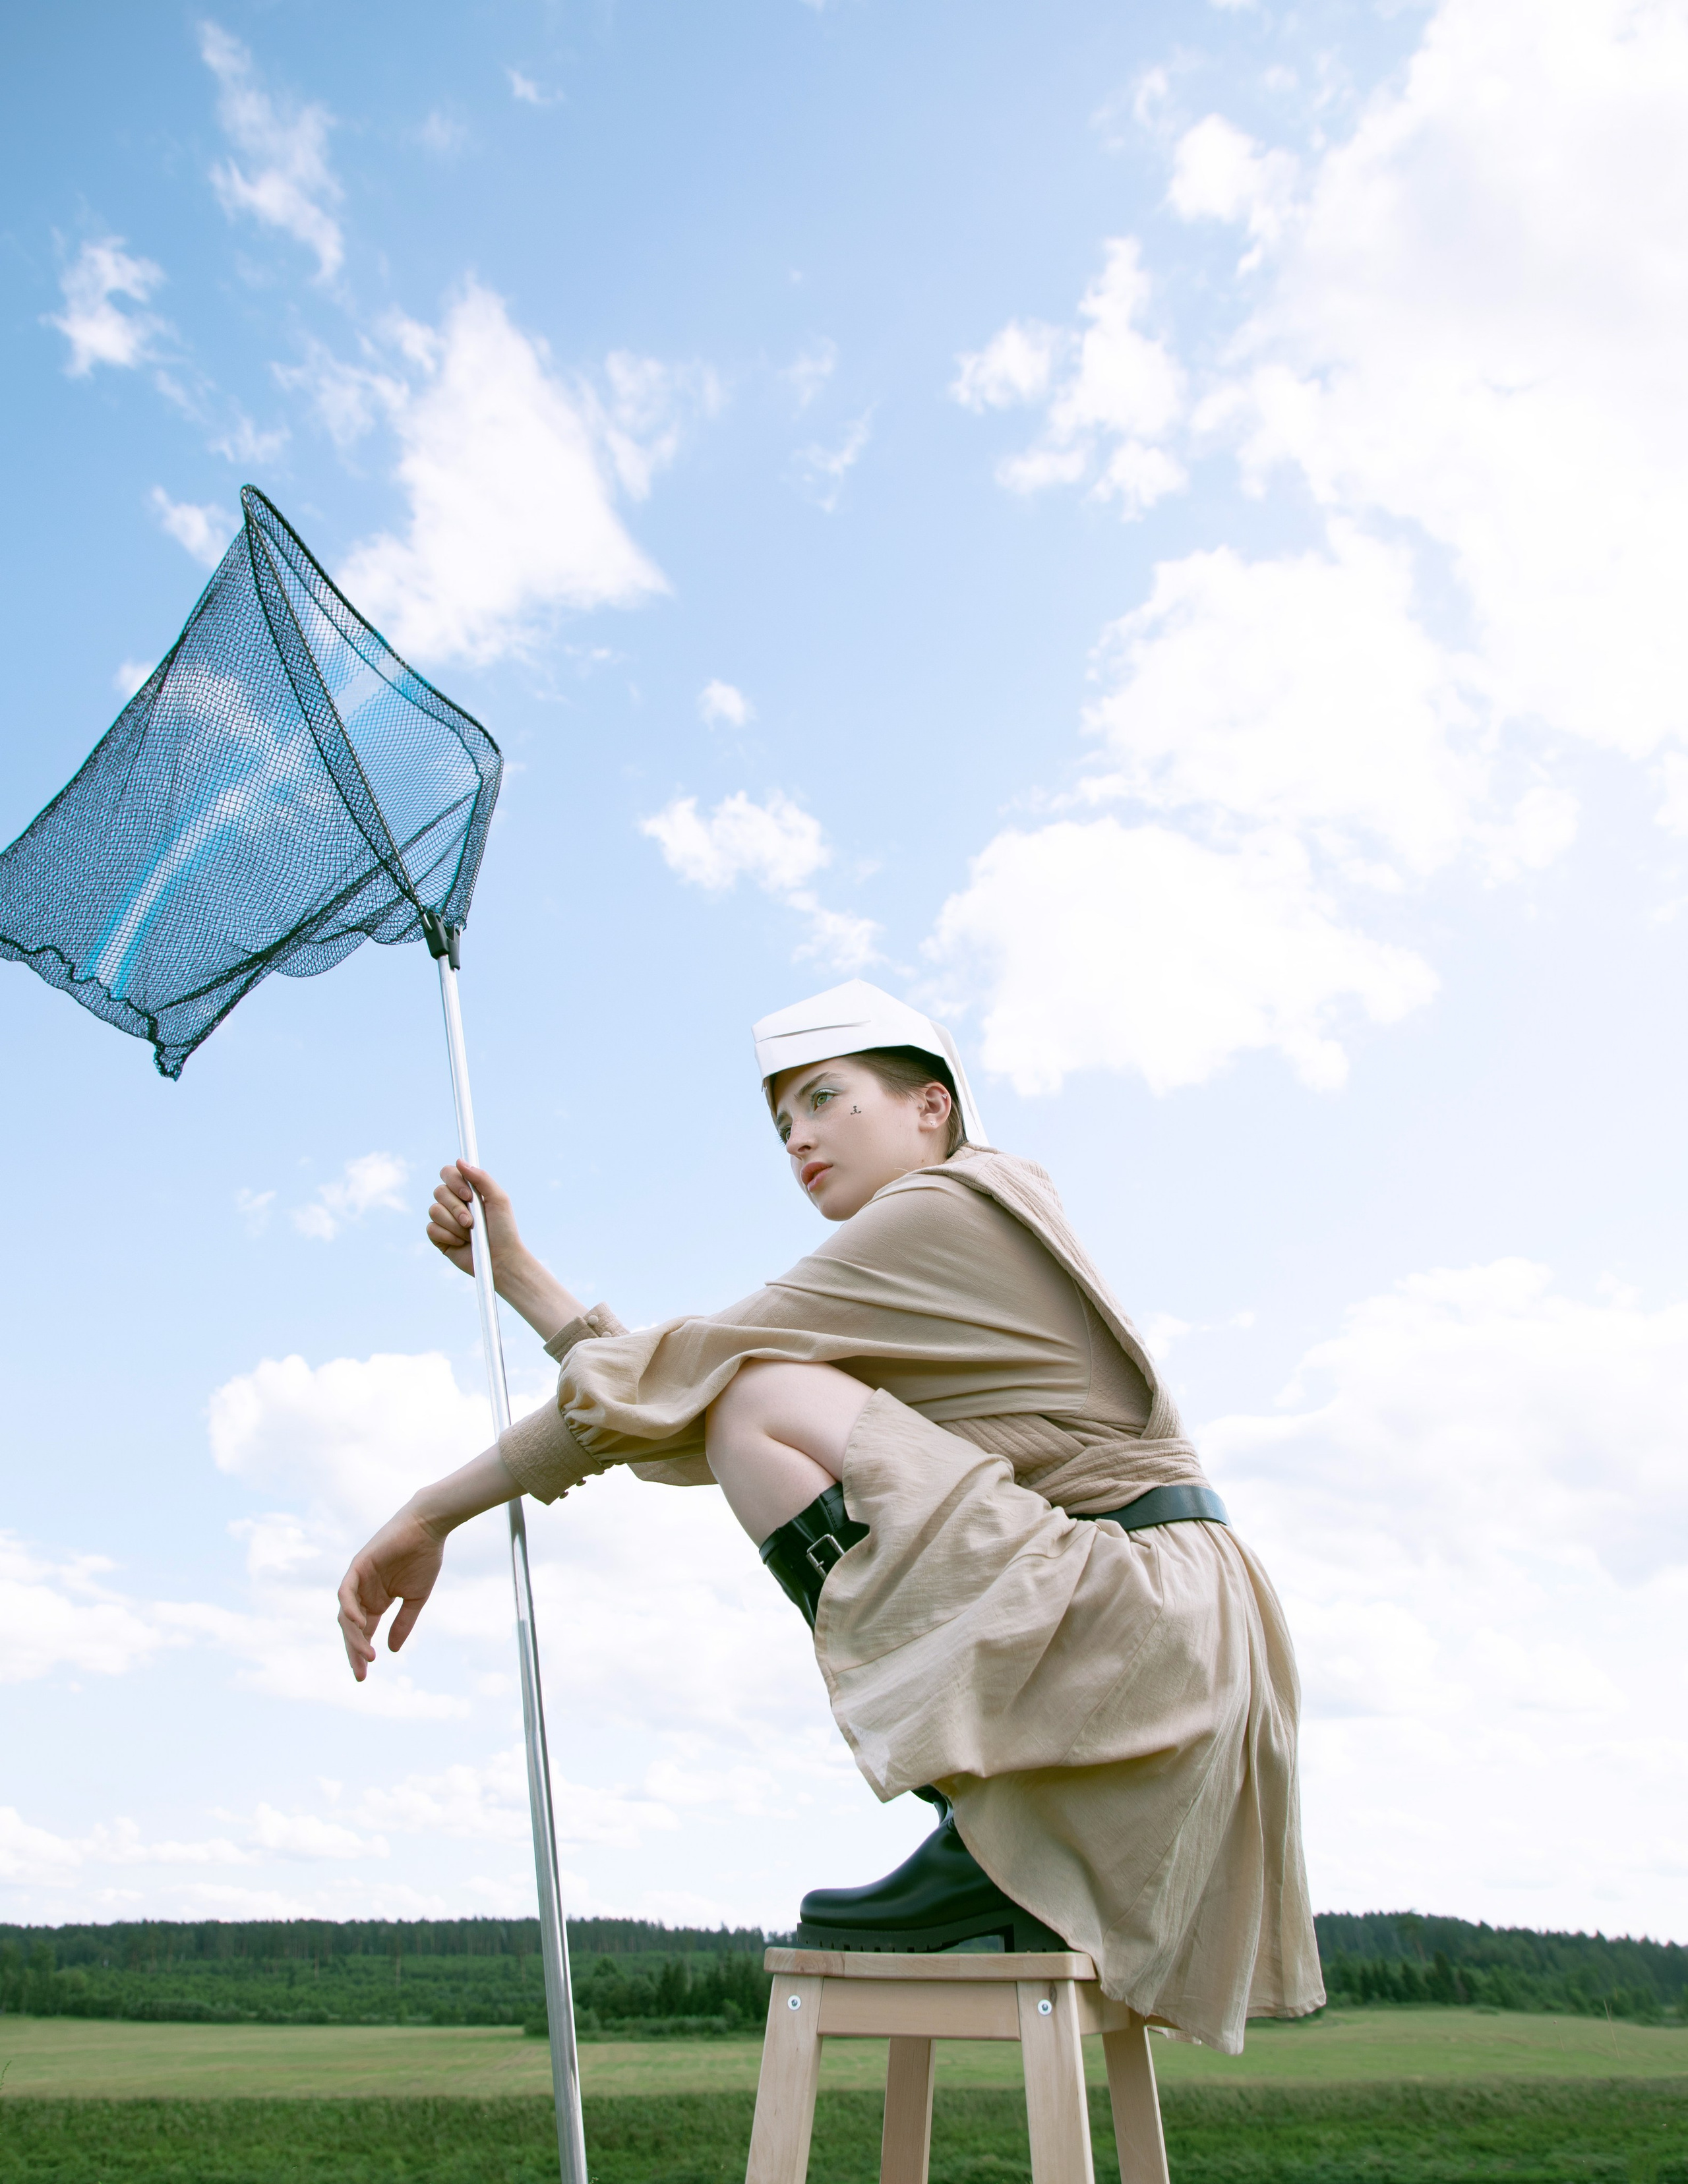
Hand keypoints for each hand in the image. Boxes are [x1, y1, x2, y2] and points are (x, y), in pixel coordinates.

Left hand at [336, 1506, 445, 1679]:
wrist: (428, 1527)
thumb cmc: (424, 1558)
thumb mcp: (415, 1599)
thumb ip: (403, 1623)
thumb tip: (391, 1650)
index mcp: (376, 1600)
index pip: (363, 1631)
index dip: (361, 1652)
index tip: (364, 1675)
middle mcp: (363, 1592)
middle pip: (350, 1627)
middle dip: (353, 1651)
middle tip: (361, 1674)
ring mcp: (358, 1579)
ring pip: (346, 1614)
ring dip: (354, 1636)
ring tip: (366, 1654)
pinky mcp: (358, 1566)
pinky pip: (345, 1592)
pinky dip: (349, 1609)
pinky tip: (360, 1625)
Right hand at [427, 1160, 522, 1280]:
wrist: (500, 1259)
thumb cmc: (503, 1229)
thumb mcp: (499, 1199)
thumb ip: (481, 1178)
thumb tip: (460, 1161)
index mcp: (467, 1190)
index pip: (448, 1172)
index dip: (454, 1181)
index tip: (469, 1195)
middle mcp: (453, 1202)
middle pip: (439, 1191)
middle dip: (457, 1207)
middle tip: (471, 1221)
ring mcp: (444, 1219)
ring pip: (434, 1210)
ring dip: (454, 1224)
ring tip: (469, 1234)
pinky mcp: (438, 1236)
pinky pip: (431, 1228)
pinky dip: (448, 1236)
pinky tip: (461, 1243)